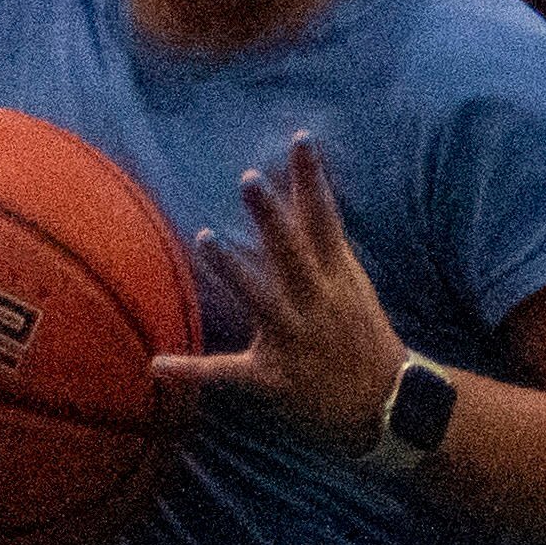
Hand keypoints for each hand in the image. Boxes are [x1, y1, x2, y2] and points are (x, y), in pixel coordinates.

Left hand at [158, 133, 408, 453]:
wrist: (387, 404)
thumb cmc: (361, 335)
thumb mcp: (350, 284)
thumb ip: (322, 239)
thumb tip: (304, 185)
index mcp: (336, 278)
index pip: (325, 219)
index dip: (312, 179)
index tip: (301, 140)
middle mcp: (317, 303)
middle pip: (293, 252)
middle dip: (272, 216)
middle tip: (249, 177)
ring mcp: (296, 340)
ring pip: (261, 300)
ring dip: (233, 269)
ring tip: (206, 238)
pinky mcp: (275, 379)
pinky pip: (229, 374)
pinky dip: (193, 371)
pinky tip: (158, 364)